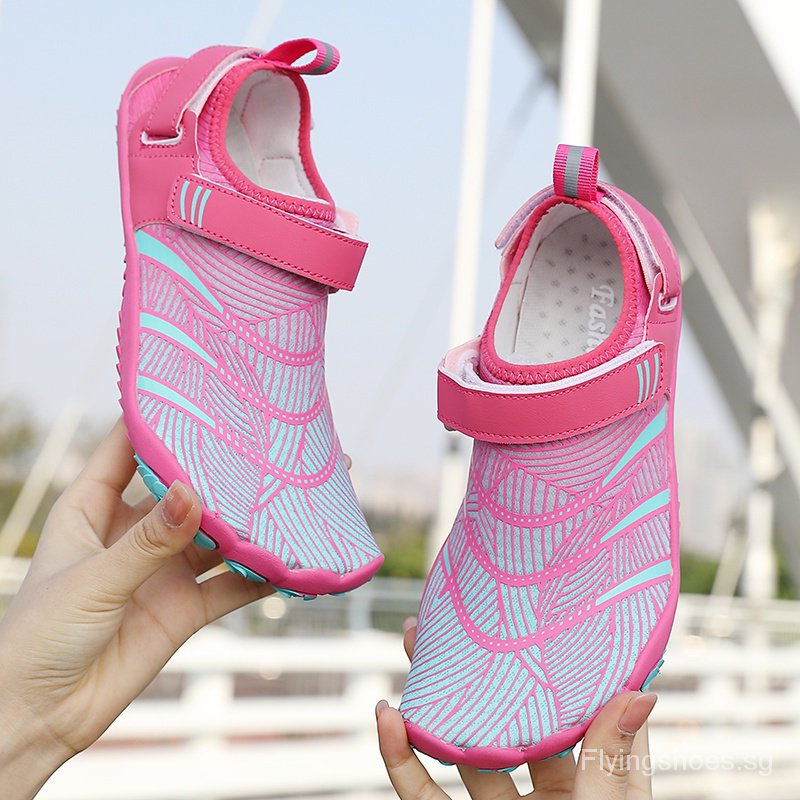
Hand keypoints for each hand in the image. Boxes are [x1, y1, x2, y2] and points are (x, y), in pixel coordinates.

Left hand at [0, 419, 272, 798]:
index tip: (201, 396)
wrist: (40, 719)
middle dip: (220, 471)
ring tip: (288, 498)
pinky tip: (288, 559)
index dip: (160, 422)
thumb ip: (146, 542)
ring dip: (248, 522)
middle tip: (263, 447)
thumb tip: (191, 493)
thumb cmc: (38, 637)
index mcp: (93, 508)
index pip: (129, 449)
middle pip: (184, 488)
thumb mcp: (91, 580)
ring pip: (215, 535)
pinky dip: (259, 574)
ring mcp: (162, 570)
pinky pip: (230, 585)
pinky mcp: (184, 609)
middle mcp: (133, 532)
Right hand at [376, 619, 655, 799]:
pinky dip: (404, 762)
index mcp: (602, 776)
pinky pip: (429, 797)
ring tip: (416, 652)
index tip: (547, 614)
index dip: (571, 659)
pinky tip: (388, 722)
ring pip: (467, 746)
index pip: (590, 703)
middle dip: (487, 668)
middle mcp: (556, 786)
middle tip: (460, 623)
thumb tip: (639, 689)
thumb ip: (609, 759)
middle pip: (517, 713)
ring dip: (438, 703)